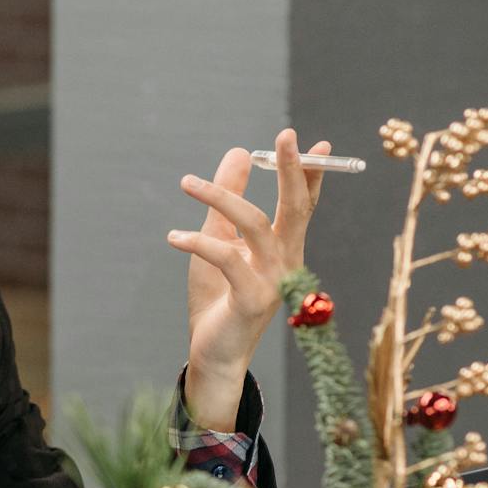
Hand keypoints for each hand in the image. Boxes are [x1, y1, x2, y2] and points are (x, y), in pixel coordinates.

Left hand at [166, 129, 329, 425]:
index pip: (302, 204)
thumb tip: (239, 153)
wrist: (212, 352)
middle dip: (293, 170)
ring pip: (254, 224)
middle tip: (287, 135)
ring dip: (221, 196)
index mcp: (283, 247)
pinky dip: (198, 242)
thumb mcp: (219, 238)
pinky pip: (226, 257)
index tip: (314, 142)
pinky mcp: (253, 299)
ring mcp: (273, 281)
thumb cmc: (218, 297)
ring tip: (188, 182)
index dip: (309, 173)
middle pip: (294, 208)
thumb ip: (228, 198)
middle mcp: (287, 261)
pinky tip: (173, 236)